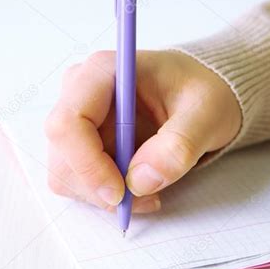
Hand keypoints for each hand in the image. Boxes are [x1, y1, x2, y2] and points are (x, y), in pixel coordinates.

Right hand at [45, 50, 240, 213]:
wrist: (201, 94)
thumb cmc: (202, 91)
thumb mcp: (206, 113)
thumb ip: (179, 144)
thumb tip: (141, 180)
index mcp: (104, 71)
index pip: (68, 122)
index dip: (87, 163)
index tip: (120, 191)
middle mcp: (80, 90)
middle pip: (63, 152)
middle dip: (99, 186)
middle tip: (145, 197)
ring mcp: (77, 117)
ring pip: (66, 172)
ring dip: (104, 194)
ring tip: (150, 191)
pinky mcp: (81, 141)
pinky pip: (77, 180)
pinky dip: (105, 194)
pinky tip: (139, 186)